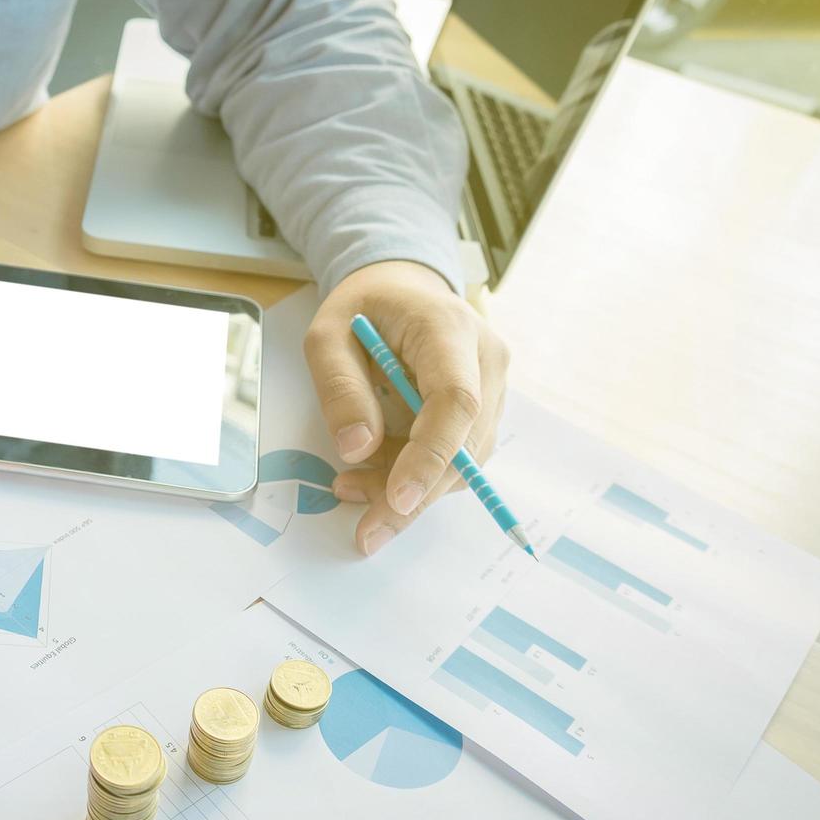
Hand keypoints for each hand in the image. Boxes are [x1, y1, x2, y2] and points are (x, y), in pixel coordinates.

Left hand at [304, 261, 508, 554]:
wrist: (401, 289)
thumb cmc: (363, 308)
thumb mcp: (327, 336)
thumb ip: (339, 387)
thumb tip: (356, 448)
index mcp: (448, 328)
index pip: (455, 400)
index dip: (430, 455)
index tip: (398, 500)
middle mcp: (486, 358)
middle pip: (466, 442)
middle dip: (415, 494)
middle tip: (366, 531)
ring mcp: (493, 385)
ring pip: (465, 459)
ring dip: (410, 489)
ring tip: (350, 488)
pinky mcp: (484, 408)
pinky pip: (458, 455)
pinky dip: (417, 476)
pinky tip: (373, 475)